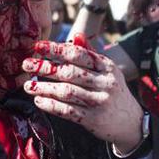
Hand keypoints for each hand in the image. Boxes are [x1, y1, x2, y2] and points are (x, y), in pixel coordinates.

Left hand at [23, 40, 143, 153]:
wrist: (131, 123)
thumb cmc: (114, 92)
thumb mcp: (108, 71)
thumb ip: (90, 54)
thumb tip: (75, 36)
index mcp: (107, 67)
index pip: (78, 55)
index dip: (56, 50)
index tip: (38, 46)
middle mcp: (104, 82)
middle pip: (69, 72)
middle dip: (45, 67)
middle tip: (26, 64)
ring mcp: (99, 101)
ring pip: (66, 92)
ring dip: (44, 88)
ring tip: (28, 85)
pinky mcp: (93, 119)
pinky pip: (68, 111)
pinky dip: (51, 106)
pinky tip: (39, 101)